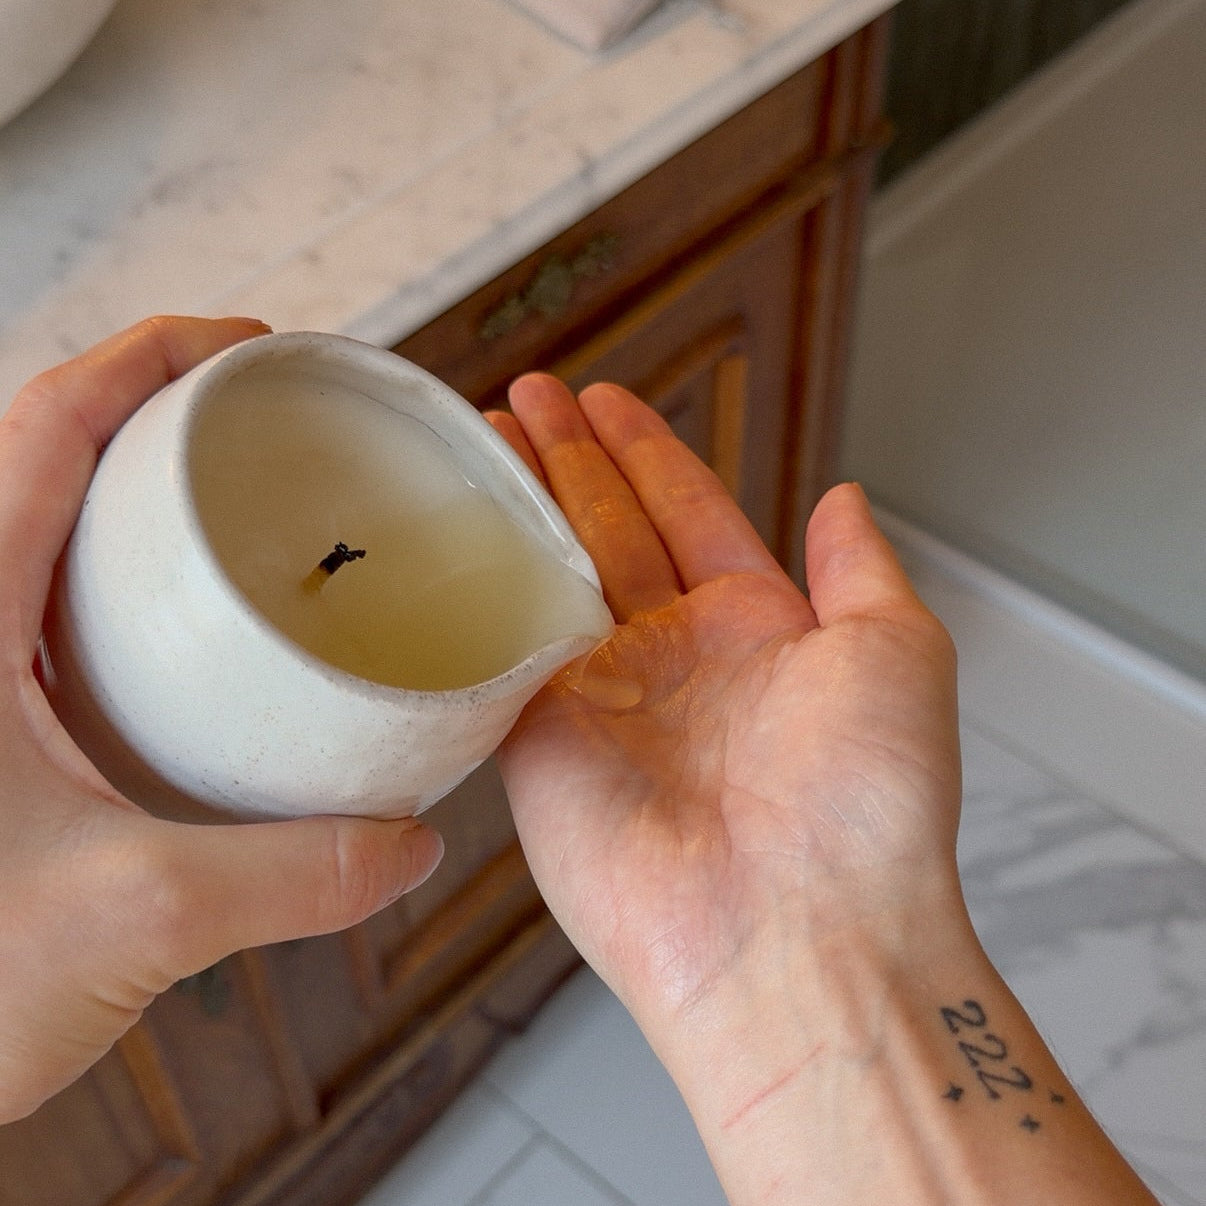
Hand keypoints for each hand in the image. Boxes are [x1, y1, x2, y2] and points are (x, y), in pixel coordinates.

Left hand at [0, 317, 443, 1122]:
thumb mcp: (130, 917)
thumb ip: (290, 875)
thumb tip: (409, 843)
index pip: (44, 427)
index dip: (150, 362)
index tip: (251, 350)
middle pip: (48, 460)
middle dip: (159, 413)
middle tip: (267, 420)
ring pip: (52, 536)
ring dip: (142, 499)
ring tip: (244, 504)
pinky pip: (65, 620)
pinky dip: (137, 594)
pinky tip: (205, 638)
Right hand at [488, 377, 1157, 1205]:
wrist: (797, 933)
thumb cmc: (869, 808)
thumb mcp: (898, 652)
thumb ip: (861, 568)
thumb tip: (845, 500)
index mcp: (758, 631)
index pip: (688, 513)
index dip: (647, 452)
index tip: (606, 399)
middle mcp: (675, 660)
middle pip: (606, 532)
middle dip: (567, 460)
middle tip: (524, 397)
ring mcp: (601, 699)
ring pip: (546, 577)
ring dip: (513, 506)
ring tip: (479, 437)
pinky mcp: (538, 744)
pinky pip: (495, 652)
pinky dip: (472, 590)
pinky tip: (444, 530)